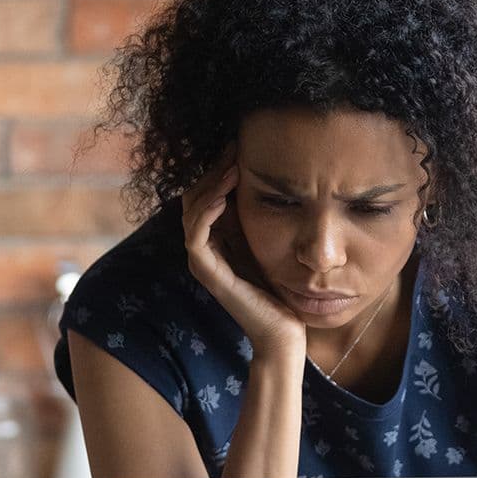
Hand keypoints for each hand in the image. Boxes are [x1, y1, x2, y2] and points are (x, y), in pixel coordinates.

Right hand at [182, 156, 305, 358]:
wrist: (284, 331)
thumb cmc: (282, 290)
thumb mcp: (272, 243)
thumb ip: (260, 218)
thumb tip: (267, 180)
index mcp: (218, 238)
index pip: (206, 193)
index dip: (218, 168)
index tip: (237, 146)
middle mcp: (205, 248)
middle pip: (195, 197)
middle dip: (213, 170)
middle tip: (233, 148)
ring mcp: (204, 261)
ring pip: (191, 212)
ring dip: (209, 186)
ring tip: (231, 166)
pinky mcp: (208, 274)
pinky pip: (196, 236)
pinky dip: (205, 212)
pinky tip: (222, 195)